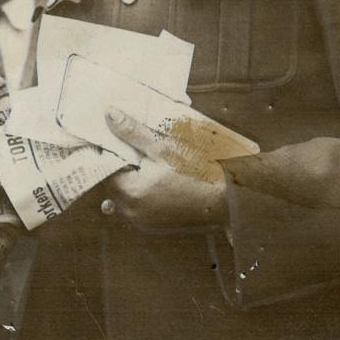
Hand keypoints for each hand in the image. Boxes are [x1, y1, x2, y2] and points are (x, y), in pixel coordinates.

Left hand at [98, 107, 228, 229]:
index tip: (121, 136)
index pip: (107, 167)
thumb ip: (133, 132)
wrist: (232, 198)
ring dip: (136, 177)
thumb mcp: (164, 146)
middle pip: (116, 181)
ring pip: (129, 193)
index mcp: (131, 194)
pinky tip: (161, 177)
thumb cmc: (199, 170)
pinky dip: (147, 190)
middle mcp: (133, 213)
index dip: (113, 150)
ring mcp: (145, 222)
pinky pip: (142, 204)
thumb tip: (109, 114)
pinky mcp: (158, 225)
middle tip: (139, 146)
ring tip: (153, 161)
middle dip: (124, 163)